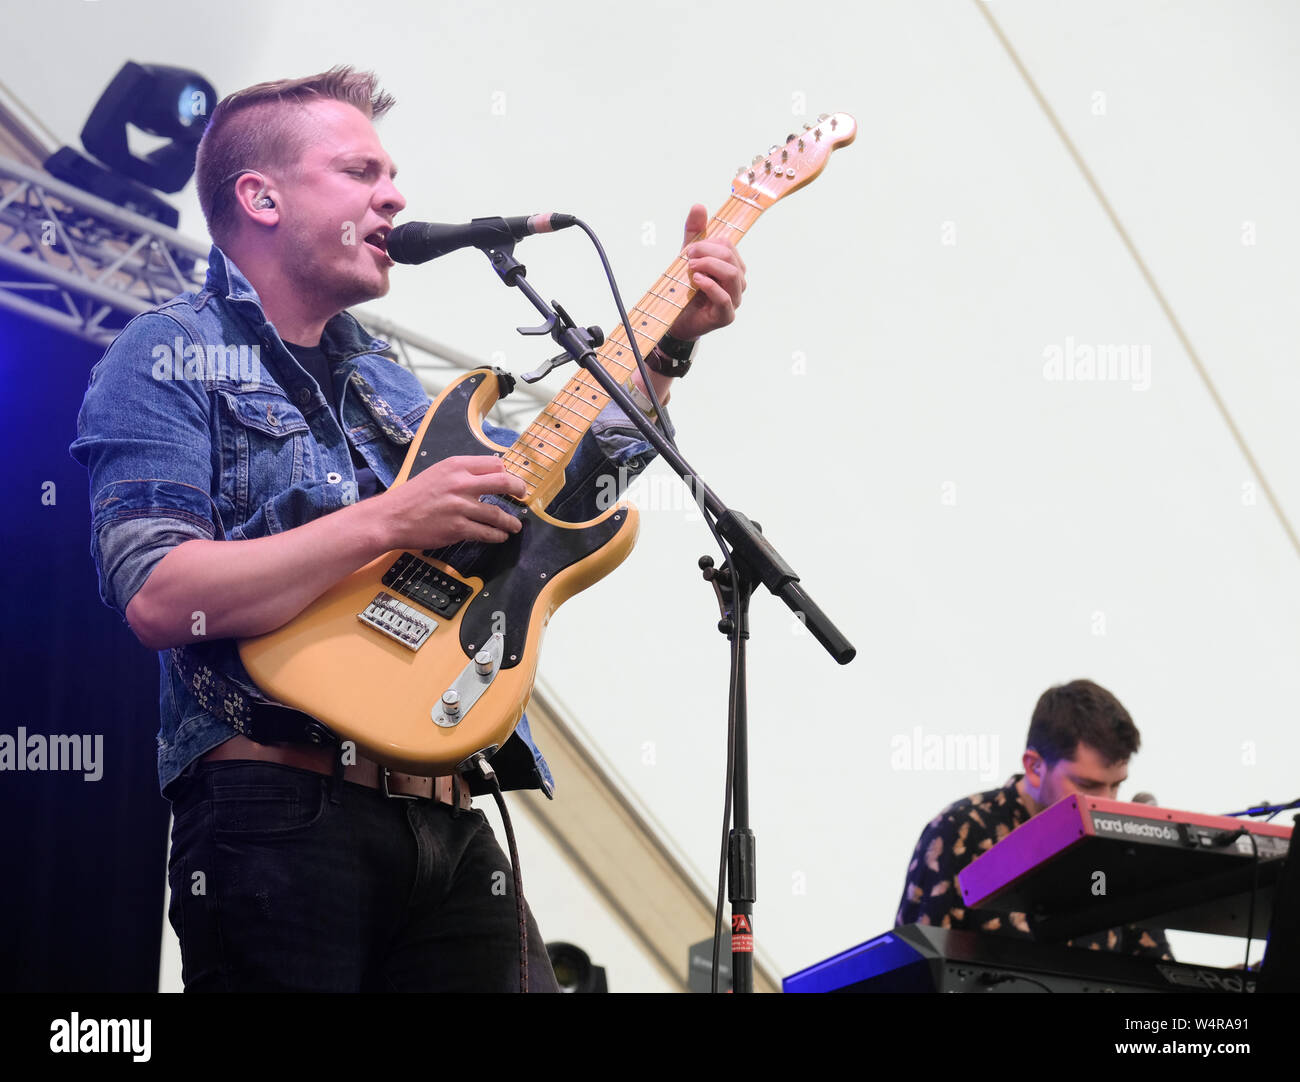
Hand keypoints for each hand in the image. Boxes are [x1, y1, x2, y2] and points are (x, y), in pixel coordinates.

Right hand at [375, 454, 527, 549]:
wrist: (390, 517)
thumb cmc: (413, 496)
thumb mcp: (437, 473)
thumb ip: (461, 473)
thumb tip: (490, 473)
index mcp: (455, 466)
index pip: (494, 464)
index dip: (507, 473)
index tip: (511, 482)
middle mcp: (460, 483)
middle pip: (503, 482)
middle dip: (519, 490)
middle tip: (523, 497)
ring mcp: (460, 506)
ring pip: (497, 513)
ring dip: (510, 522)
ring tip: (515, 526)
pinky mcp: (457, 528)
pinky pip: (486, 532)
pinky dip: (497, 536)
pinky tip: (500, 536)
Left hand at [666, 203, 746, 342]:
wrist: (675, 319)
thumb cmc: (685, 289)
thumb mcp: (687, 256)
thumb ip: (694, 233)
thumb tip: (699, 206)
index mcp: (732, 266)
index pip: (728, 245)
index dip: (707, 243)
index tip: (688, 248)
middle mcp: (738, 283)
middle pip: (731, 258)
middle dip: (706, 253)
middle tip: (687, 257)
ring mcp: (734, 300)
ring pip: (732, 275)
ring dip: (708, 266)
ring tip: (690, 269)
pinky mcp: (726, 316)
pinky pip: (725, 298)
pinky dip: (710, 286)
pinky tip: (696, 281)